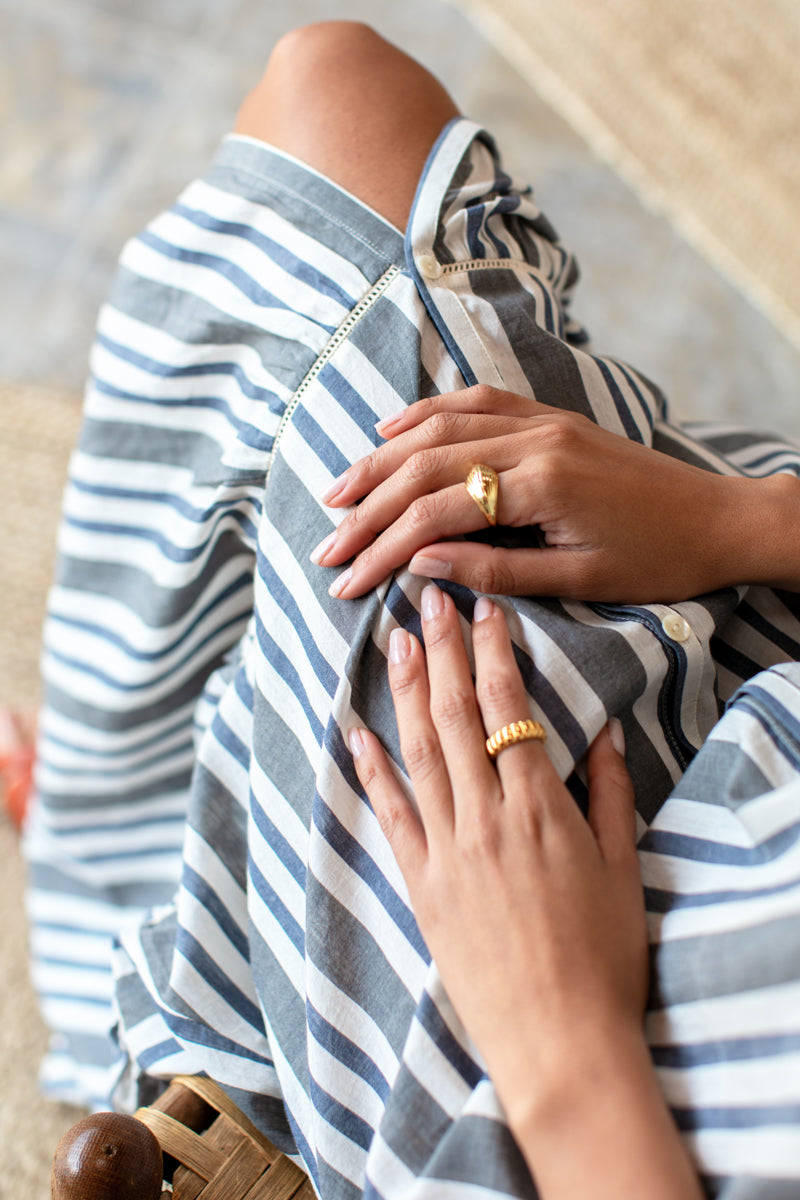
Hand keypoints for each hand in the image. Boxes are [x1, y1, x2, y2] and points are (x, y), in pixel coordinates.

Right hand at [314, 385, 792, 601]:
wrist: (718, 519)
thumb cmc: (656, 559)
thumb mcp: (578, 580)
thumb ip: (495, 570)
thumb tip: (419, 563)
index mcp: (541, 485)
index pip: (435, 514)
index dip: (382, 547)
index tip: (345, 579)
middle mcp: (532, 441)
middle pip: (424, 467)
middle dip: (368, 507)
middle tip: (327, 544)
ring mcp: (540, 421)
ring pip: (439, 430)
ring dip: (382, 460)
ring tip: (339, 492)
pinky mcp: (548, 417)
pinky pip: (476, 403)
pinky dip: (427, 415)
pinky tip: (392, 431)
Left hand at [350, 589, 702, 1197]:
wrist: (558, 1040)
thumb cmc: (603, 956)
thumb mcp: (622, 868)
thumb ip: (611, 794)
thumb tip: (600, 732)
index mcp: (540, 807)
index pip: (511, 709)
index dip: (494, 654)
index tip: (483, 611)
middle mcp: (485, 816)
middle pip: (457, 715)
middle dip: (442, 651)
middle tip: (427, 600)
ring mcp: (445, 849)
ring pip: (418, 751)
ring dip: (405, 691)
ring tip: (394, 642)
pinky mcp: (419, 883)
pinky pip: (390, 814)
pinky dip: (370, 769)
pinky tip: (355, 731)